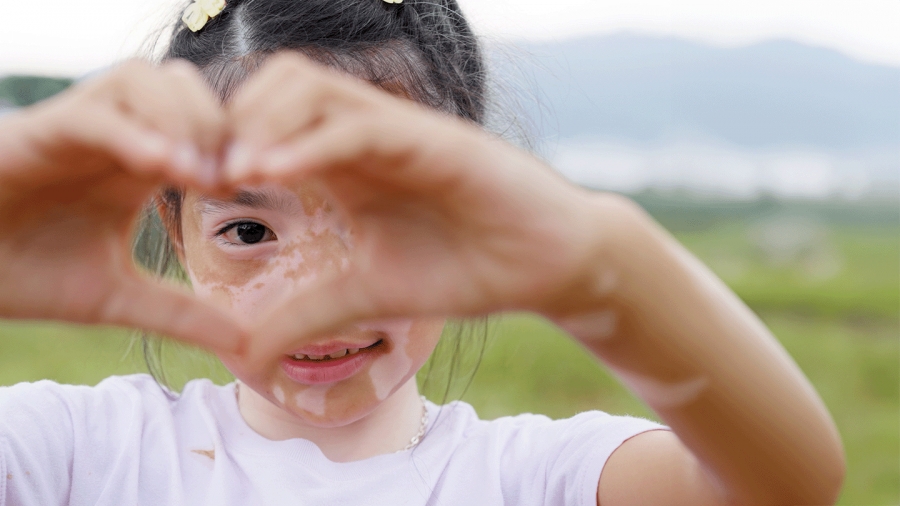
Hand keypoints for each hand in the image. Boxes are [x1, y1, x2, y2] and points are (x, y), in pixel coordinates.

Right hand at [0, 61, 244, 352]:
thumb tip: (246, 343)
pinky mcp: (40, 133)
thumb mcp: (116, 299)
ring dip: (181, 117)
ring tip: (199, 174)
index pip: (208, 124)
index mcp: (143, 164)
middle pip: (186, 86)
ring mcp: (80, 130)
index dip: (243, 144)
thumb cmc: (27, 274)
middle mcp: (118, 137)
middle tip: (237, 176)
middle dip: (220, 123)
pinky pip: (93, 112)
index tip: (266, 186)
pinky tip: (159, 167)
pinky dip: (131, 130)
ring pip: (143, 79)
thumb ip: (180, 315)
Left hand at [222, 54, 615, 359]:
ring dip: (259, 121)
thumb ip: (305, 314)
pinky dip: (311, 140)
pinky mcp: (432, 139)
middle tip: (195, 173)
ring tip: (228, 172)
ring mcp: (397, 131)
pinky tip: (272, 174)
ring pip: (309, 87)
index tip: (183, 188)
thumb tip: (242, 355)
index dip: (217, 145)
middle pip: (274, 86)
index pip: (266, 124)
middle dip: (225, 122)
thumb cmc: (463, 268)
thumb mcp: (366, 296)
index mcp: (343, 164)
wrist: (543, 264)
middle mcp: (364, 136)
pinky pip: (360, 124)